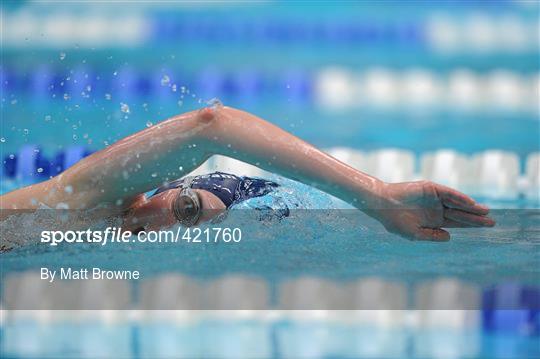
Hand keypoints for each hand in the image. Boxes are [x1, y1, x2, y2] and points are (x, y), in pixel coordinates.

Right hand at [369, 181, 494, 240]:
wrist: (381, 205)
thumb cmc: (394, 221)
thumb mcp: (413, 234)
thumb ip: (431, 235)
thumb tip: (449, 237)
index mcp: (433, 220)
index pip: (457, 222)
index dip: (471, 225)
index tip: (486, 227)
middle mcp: (436, 208)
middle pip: (460, 213)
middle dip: (475, 218)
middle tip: (492, 222)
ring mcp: (434, 198)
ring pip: (457, 203)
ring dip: (471, 207)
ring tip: (485, 212)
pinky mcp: (431, 188)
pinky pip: (448, 193)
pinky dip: (459, 198)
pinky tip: (470, 203)